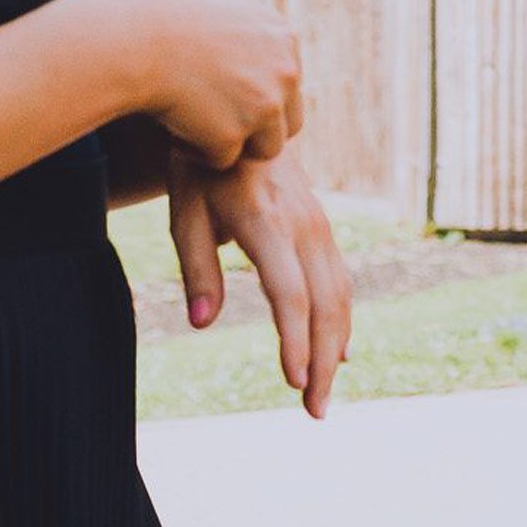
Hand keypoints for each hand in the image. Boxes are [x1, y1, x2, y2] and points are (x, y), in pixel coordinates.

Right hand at [89, 0, 304, 167]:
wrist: (130, 38)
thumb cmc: (157, 19)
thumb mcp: (215, 16)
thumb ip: (242, 41)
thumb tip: (249, 67)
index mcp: (282, 36)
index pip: (289, 85)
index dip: (257, 98)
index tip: (225, 98)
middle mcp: (285, 70)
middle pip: (288, 124)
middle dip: (255, 132)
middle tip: (213, 124)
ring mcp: (264, 104)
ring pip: (263, 150)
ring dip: (231, 146)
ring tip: (191, 125)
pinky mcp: (235, 135)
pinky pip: (223, 161)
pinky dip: (198, 152)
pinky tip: (172, 127)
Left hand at [167, 146, 352, 418]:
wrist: (239, 115)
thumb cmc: (200, 167)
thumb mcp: (184, 210)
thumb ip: (196, 267)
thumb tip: (202, 325)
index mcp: (264, 219)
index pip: (288, 291)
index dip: (295, 340)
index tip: (294, 383)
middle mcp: (301, 223)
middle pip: (325, 302)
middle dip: (323, 362)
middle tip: (314, 412)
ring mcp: (318, 224)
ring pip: (340, 295)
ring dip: (336, 349)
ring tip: (321, 397)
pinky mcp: (322, 227)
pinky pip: (340, 281)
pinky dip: (341, 321)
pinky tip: (338, 355)